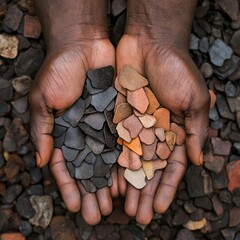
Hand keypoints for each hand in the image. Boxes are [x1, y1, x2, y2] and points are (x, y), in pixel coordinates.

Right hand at [28, 0, 117, 224]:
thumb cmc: (59, 70)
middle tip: (98, 215)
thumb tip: (42, 161)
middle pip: (89, 169)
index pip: (67, 166)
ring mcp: (103, 127)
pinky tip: (128, 180)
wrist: (83, 46)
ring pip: (108, 161)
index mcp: (64, 133)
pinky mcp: (119, 117)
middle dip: (93, 192)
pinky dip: (125, 162)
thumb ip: (43, 131)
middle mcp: (84, 133)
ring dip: (111, 183)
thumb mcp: (43, 100)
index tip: (77, 207)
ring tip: (116, 205)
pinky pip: (124, 142)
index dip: (70, 187)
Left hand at [116, 0, 209, 224]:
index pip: (170, 167)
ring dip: (128, 185)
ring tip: (122, 207)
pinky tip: (110, 183)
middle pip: (149, 170)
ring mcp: (135, 127)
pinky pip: (115, 145)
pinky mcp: (119, 118)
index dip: (165, 189)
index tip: (157, 209)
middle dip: (144, 193)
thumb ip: (195, 131)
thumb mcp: (194, 99)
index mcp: (175, 131)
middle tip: (137, 217)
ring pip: (130, 163)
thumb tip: (197, 160)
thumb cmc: (176, 69)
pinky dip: (113, 165)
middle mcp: (155, 133)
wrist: (150, 44)